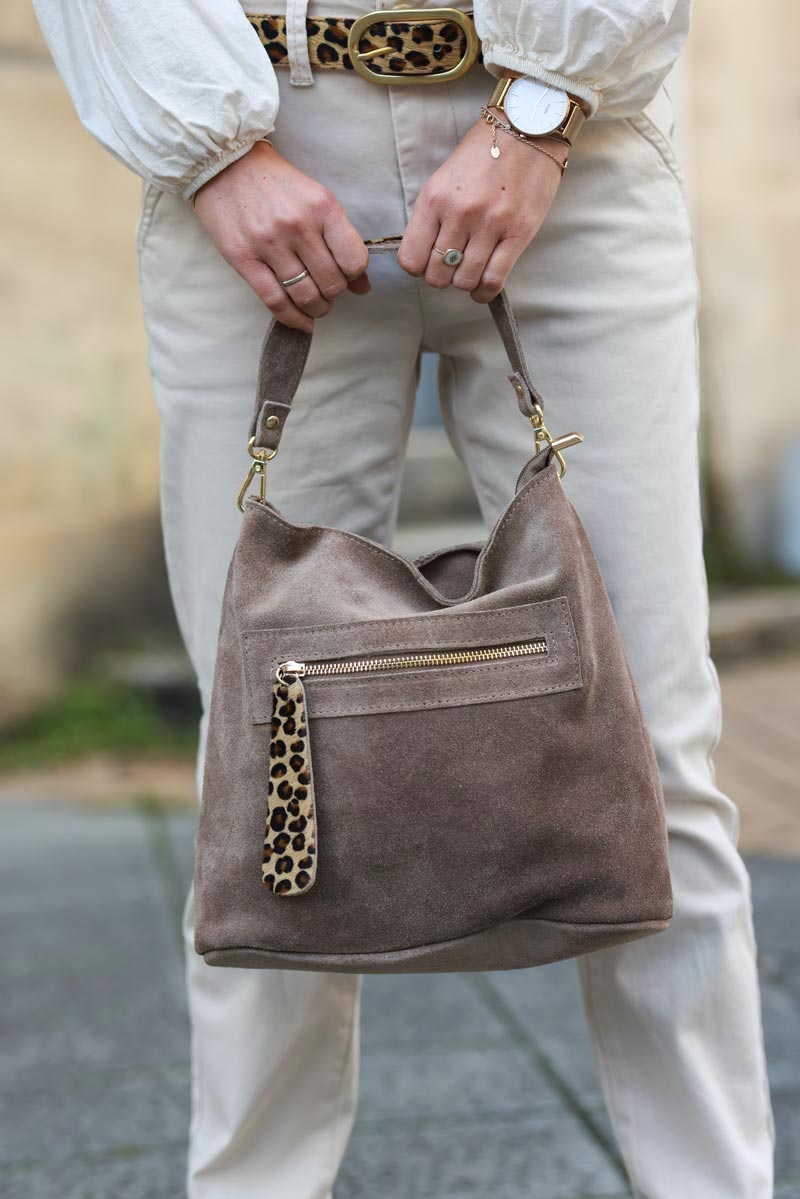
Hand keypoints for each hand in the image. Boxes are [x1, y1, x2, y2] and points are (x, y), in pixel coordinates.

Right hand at [192, 141, 370, 331]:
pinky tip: (302, 322)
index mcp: (322, 206)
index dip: (355, 277)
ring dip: (317, 309)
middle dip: (334, 295)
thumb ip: (340, 239)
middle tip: (328, 292)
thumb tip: (362, 285)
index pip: (354, 261)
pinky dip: (293, 319)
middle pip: (331, 283)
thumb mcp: (316, 199)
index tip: (347, 276)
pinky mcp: (244, 258)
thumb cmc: (276, 183)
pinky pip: (275, 301)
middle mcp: (298, 225)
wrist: (225, 164)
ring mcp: (269, 243)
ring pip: (305, 296)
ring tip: (316, 306)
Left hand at [397, 114, 567, 301]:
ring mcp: (490, 225)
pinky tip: (482, 286)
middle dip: (441, 277)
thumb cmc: (483, 153)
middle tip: (450, 266)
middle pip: (436, 275)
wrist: (527, 129)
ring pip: (464, 281)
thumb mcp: (444, 178)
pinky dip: (484, 291)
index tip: (426, 261)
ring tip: (469, 269)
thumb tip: (425, 255)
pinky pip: (493, 280)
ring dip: (464, 282)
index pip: (410, 259)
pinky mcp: (518, 234)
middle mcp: (459, 214)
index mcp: (434, 198)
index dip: (417, 267)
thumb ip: (432, 215)